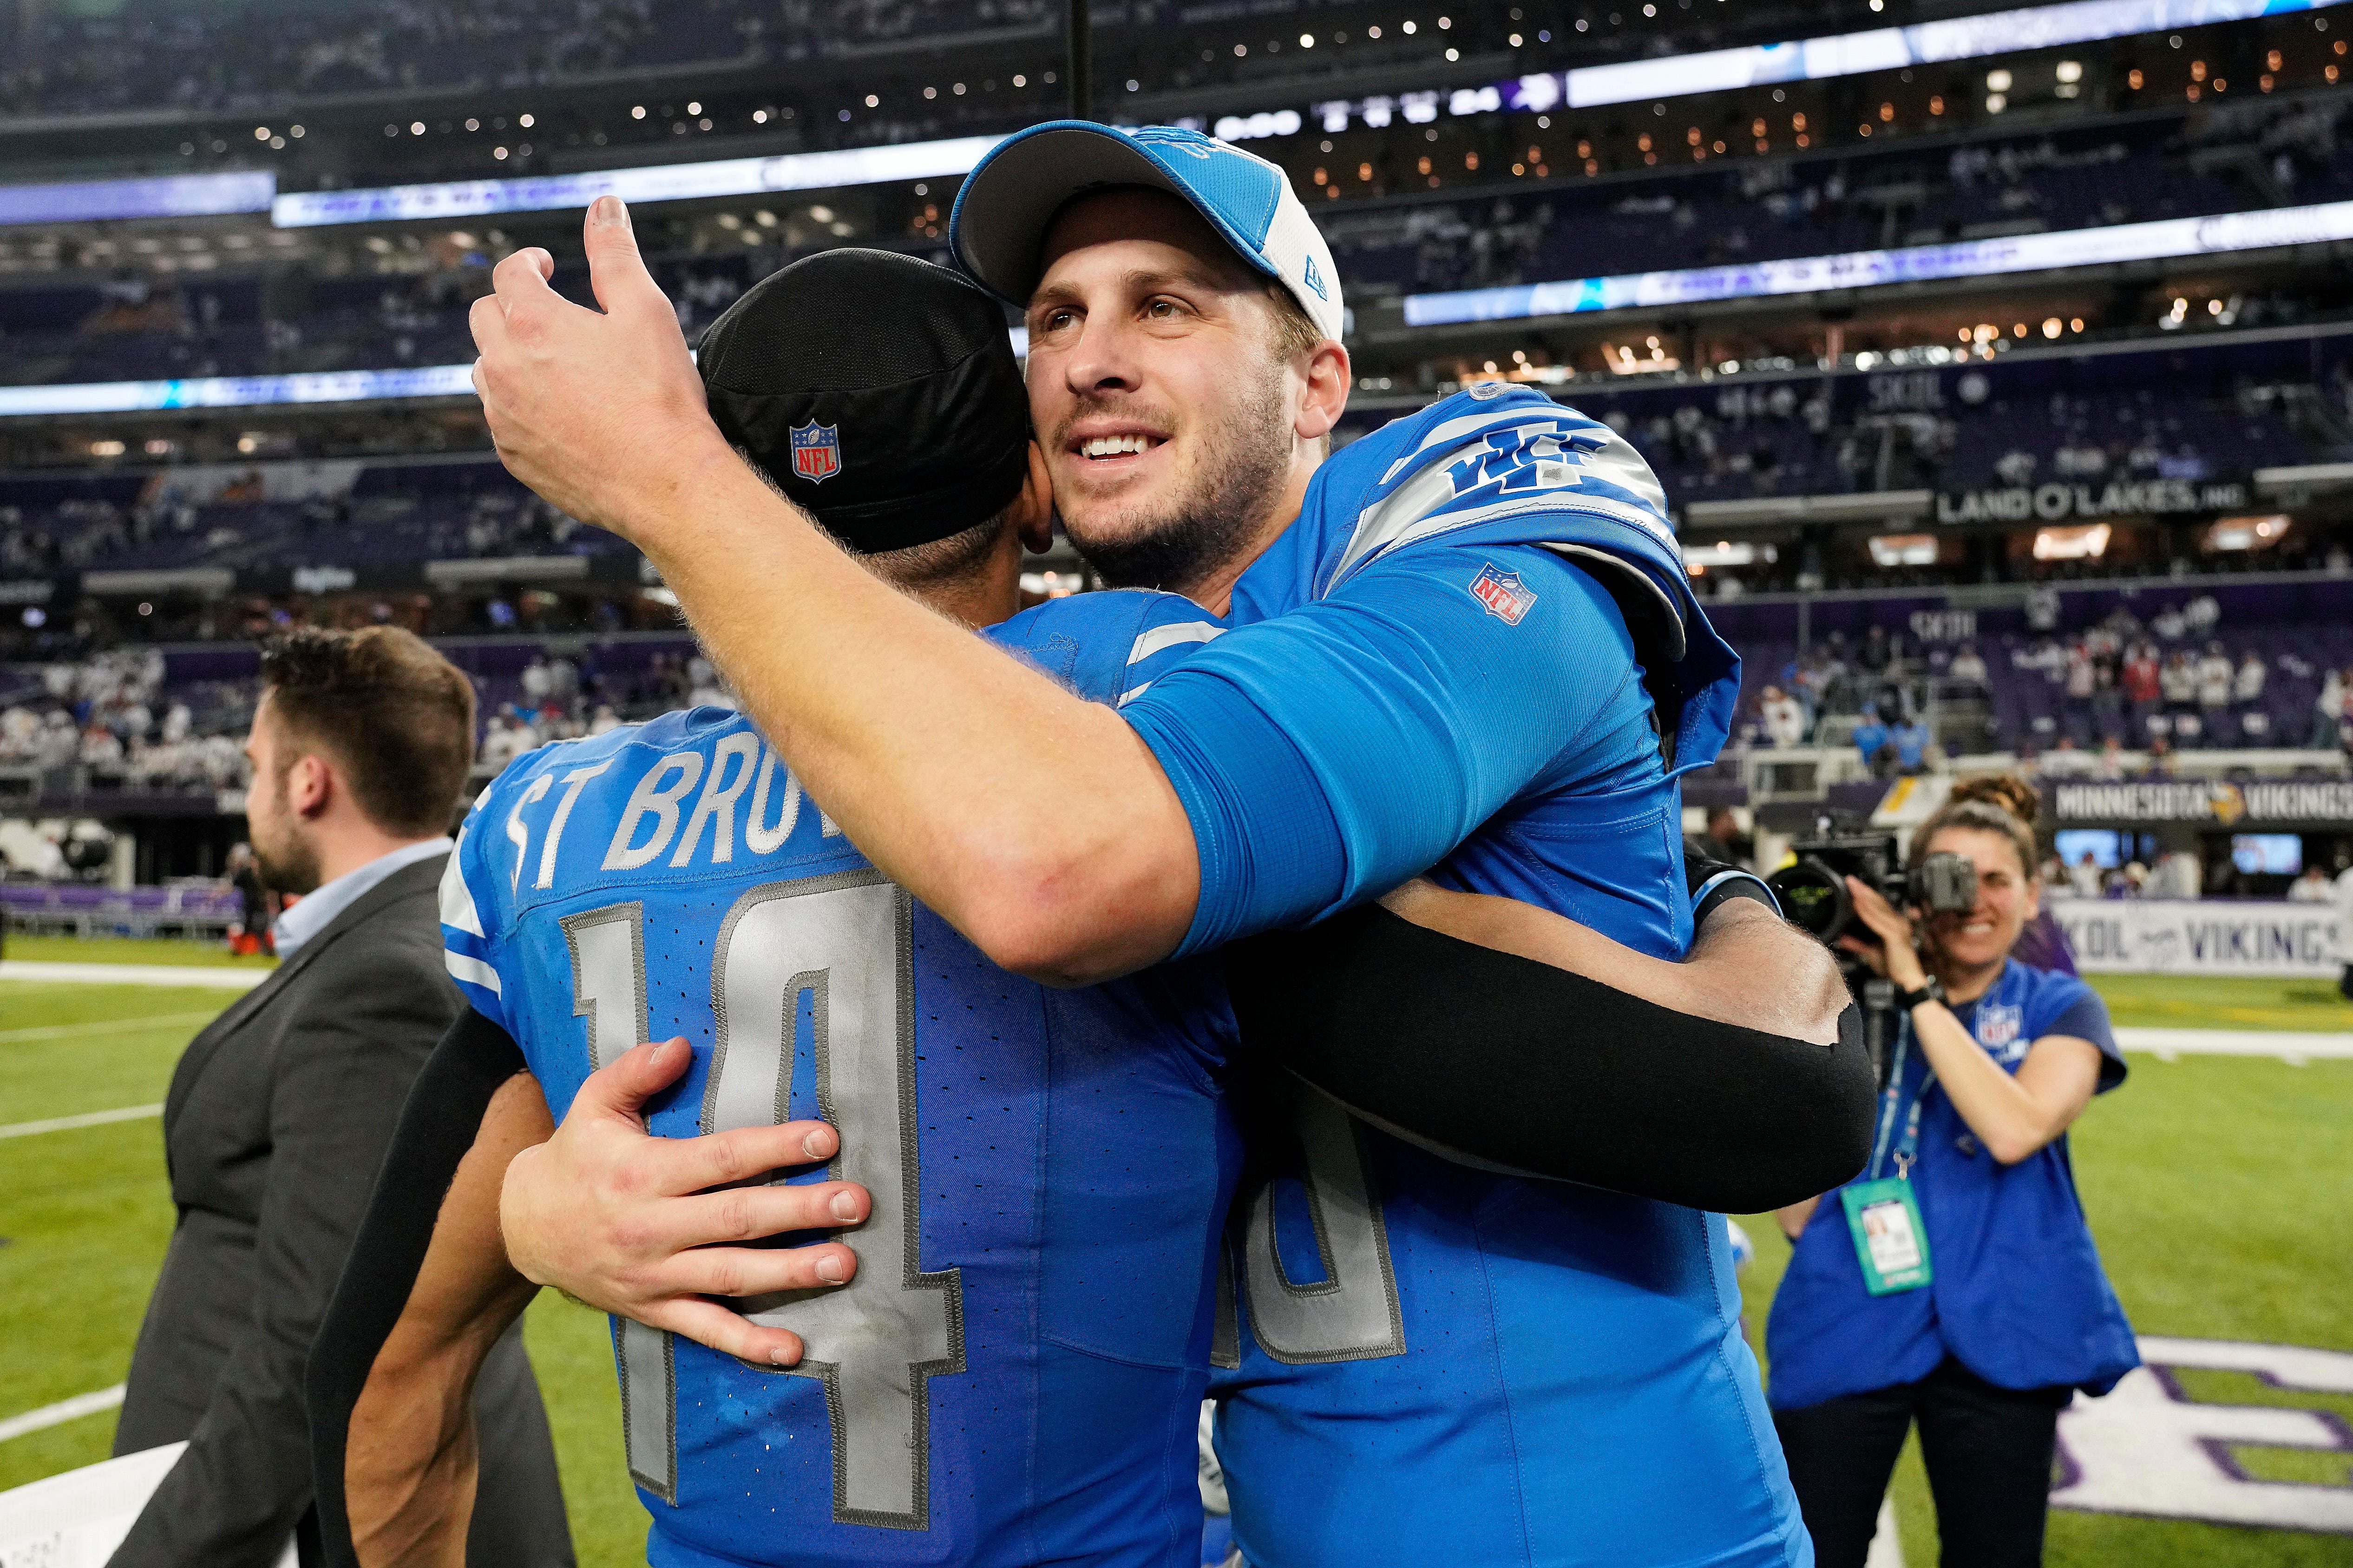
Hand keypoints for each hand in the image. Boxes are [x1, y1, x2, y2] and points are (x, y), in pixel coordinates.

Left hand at [469, 196, 729, 542]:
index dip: (528, 262)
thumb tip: (603, 205)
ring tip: (555, 364)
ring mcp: (502, 416)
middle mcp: (504, 367)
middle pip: (483, 317)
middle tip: (549, 313)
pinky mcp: (512, 456)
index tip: (545, 265)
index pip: (508, 273)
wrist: (665, 483)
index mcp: (532, 323)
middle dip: (511, 306)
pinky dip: (521, 406)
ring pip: (486, 370)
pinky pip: (501, 419)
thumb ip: (615, 253)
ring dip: (510, 357)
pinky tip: (562, 412)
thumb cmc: (660, 397)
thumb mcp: (645, 310)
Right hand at [498, 1036, 870, 1366]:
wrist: (523, 1229)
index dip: (774, 1150)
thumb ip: (635, 1072)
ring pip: (730, 1276)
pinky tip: (793, 1350)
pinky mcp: (653, 1309)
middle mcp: (650, 1228)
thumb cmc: (575, 1157)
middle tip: (855, 1202)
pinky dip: (748, 1344)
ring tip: (844, 1263)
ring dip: (791, 1272)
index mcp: (642, 1173)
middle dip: (800, 1211)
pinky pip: (705, 1329)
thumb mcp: (592, 1104)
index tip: (824, 1140)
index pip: (720, 1159)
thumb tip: (680, 1045)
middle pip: (736, 1219)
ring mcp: (653, 1275)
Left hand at [1835, 875, 1928, 990]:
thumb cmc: (1894, 968)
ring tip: (1852, 887)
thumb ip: (1857, 944)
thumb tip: (1842, 938)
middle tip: (1850, 879)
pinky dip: (1867, 913)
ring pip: (1878, 908)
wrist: (1907, 983)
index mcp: (1893, 925)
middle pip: (1878, 902)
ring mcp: (1897, 928)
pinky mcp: (1895, 937)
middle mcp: (1897, 923)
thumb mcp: (1871, 953)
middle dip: (1863, 890)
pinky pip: (1878, 922)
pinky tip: (1858, 904)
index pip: (1878, 905)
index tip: (1852, 886)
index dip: (1865, 894)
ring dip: (1864, 897)